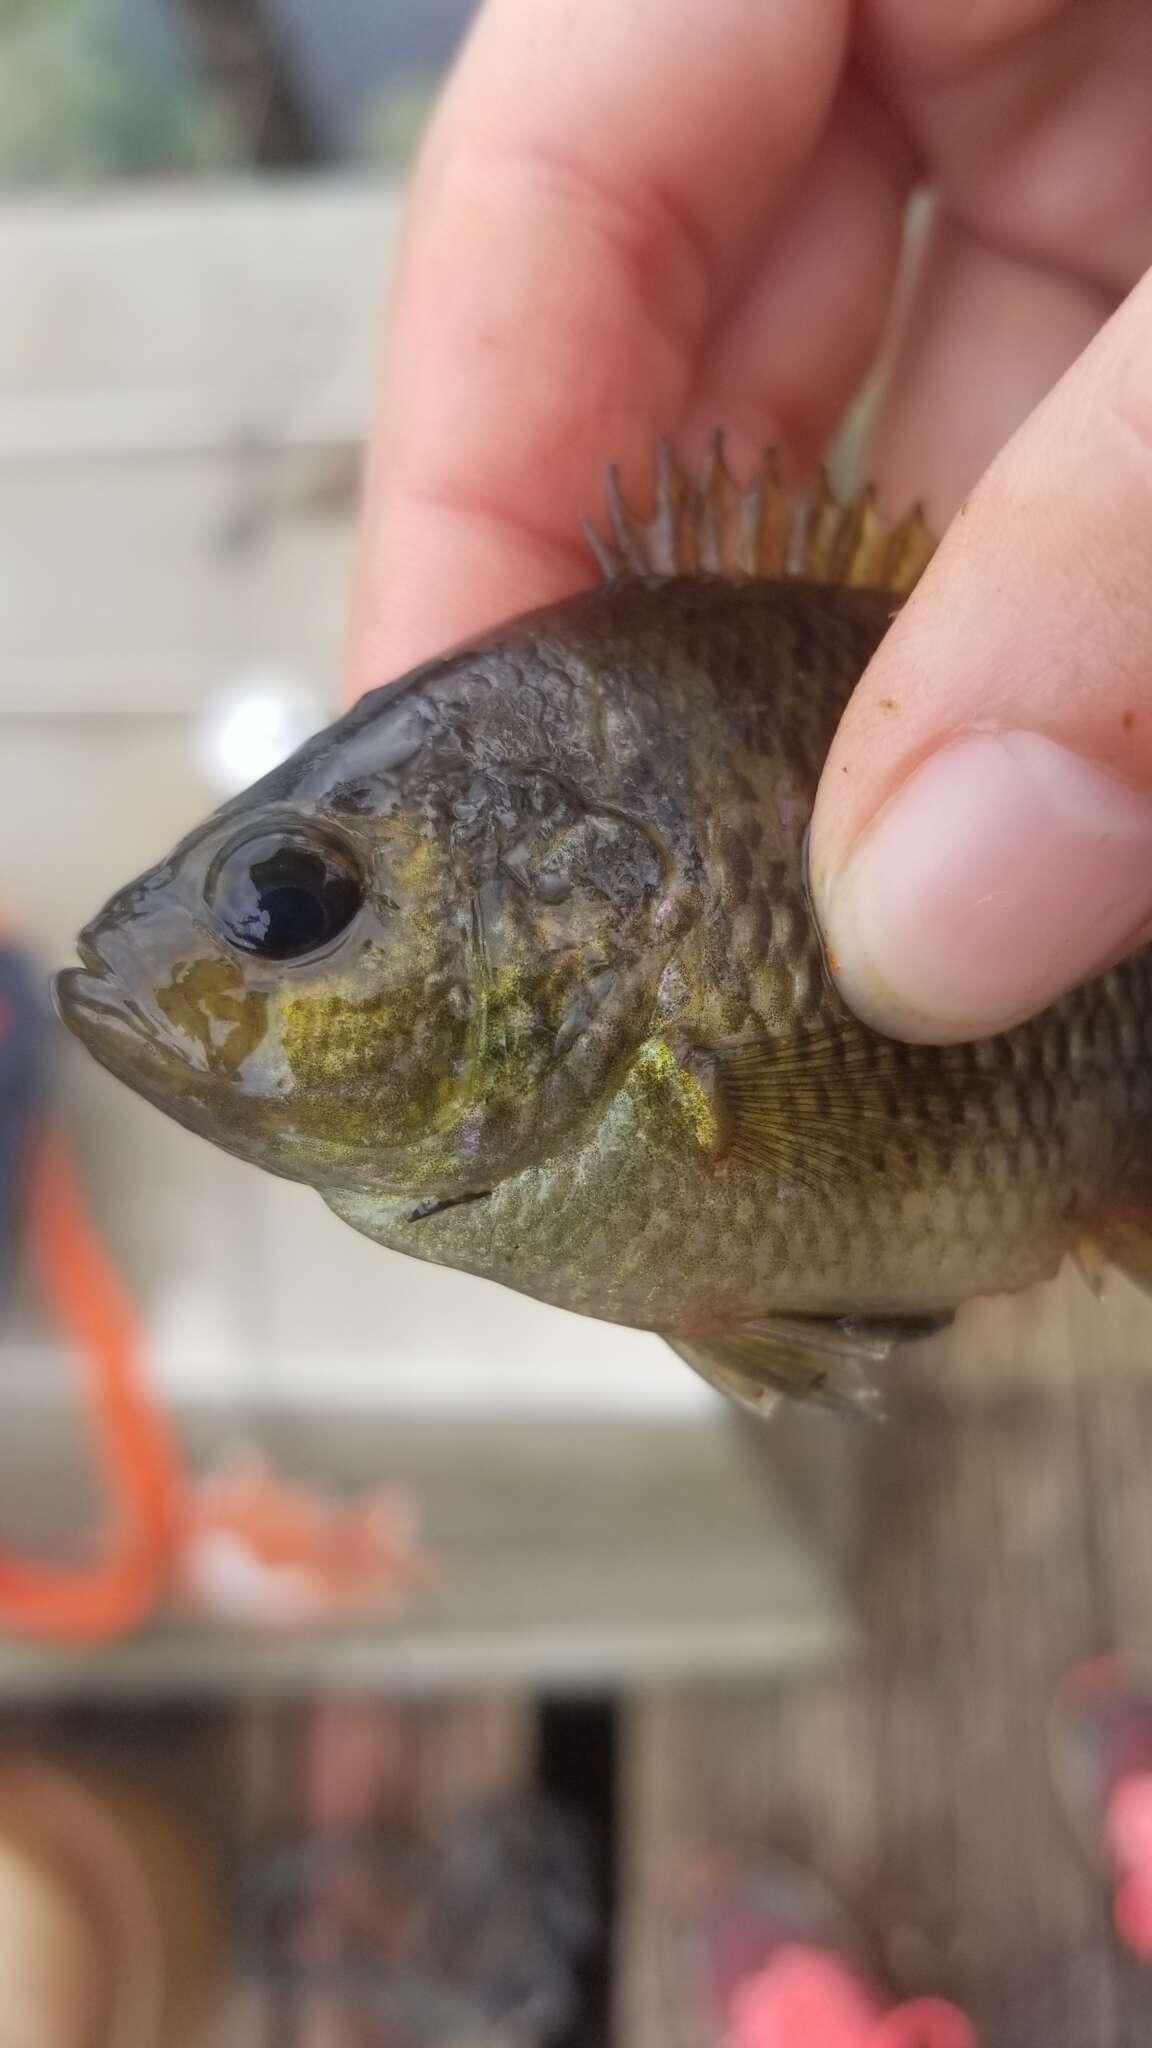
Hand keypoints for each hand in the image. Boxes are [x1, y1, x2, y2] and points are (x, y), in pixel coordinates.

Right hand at [347, 0, 1151, 1043]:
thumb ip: (1120, 536)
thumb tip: (942, 909)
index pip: (554, 179)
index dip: (469, 487)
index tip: (447, 785)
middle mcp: (966, 37)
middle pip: (704, 362)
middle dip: (683, 656)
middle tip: (654, 930)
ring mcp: (1107, 156)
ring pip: (905, 463)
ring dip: (892, 710)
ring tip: (866, 941)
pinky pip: (1063, 494)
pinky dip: (1044, 665)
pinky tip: (1039, 838)